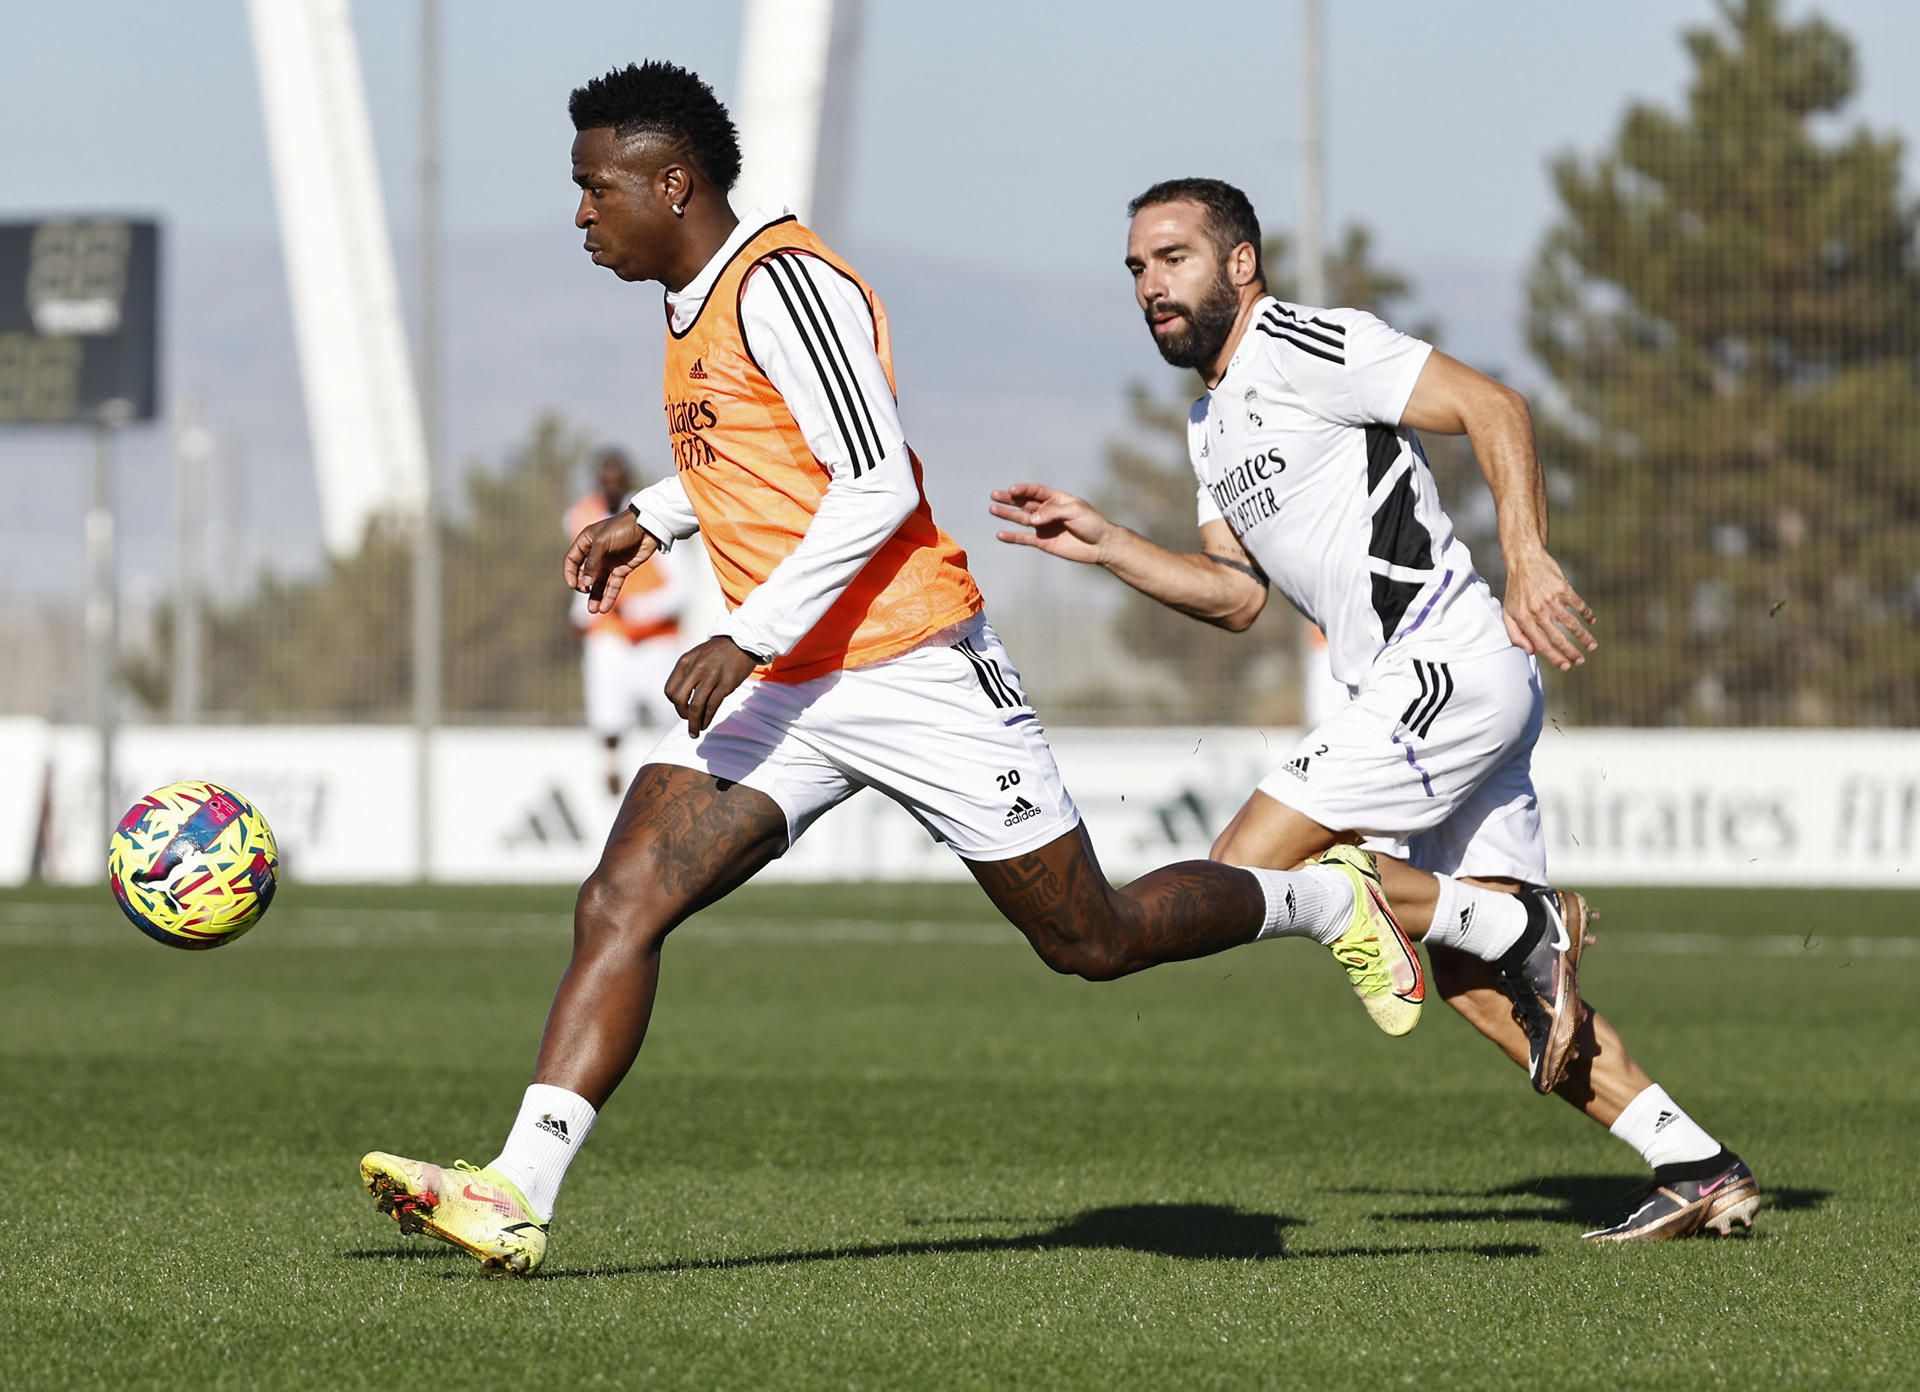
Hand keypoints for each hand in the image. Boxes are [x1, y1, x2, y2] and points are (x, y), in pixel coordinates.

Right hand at [565, 511, 660, 613]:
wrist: (648, 527)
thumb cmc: (622, 528)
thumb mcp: (602, 542)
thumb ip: (592, 563)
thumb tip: (585, 583)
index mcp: (586, 542)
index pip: (572, 560)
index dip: (570, 573)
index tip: (573, 585)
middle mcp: (596, 553)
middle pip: (584, 574)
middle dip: (583, 586)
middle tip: (585, 592)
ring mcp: (609, 562)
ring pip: (599, 583)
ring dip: (595, 597)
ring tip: (593, 610)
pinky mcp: (622, 569)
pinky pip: (613, 585)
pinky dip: (609, 596)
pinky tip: (604, 608)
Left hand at [665, 636, 759, 736]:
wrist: (742, 641)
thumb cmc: (719, 652)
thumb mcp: (697, 657)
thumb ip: (687, 673)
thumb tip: (681, 698)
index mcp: (685, 662)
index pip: (670, 690)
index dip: (674, 704)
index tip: (682, 708)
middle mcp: (696, 669)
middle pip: (679, 700)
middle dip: (682, 714)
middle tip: (689, 720)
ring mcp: (711, 676)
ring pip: (695, 706)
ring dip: (694, 723)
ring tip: (695, 731)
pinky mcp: (726, 683)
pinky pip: (712, 706)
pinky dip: (707, 718)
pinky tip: (706, 723)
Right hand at [989, 482, 1112, 564]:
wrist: (1101, 545)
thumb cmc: (1091, 523)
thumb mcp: (1075, 512)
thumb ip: (1052, 513)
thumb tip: (1032, 519)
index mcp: (1056, 499)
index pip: (1035, 491)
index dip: (1023, 490)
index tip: (1012, 490)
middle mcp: (1047, 511)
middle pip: (1024, 503)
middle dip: (1010, 499)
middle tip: (994, 495)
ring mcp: (1044, 526)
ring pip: (1021, 519)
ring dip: (1007, 514)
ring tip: (992, 509)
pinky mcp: (1043, 542)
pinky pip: (1024, 538)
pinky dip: (1012, 536)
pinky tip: (1000, 534)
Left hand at [1502, 550, 1596, 670]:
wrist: (1524, 560)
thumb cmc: (1516, 589)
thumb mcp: (1508, 612)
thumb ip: (1515, 634)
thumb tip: (1530, 652)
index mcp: (1524, 619)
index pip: (1541, 644)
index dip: (1555, 657)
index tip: (1566, 666)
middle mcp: (1538, 611)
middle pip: (1558, 637)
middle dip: (1571, 652)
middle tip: (1580, 661)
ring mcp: (1551, 599)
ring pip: (1571, 623)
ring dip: (1583, 636)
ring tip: (1591, 646)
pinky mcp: (1563, 588)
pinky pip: (1578, 605)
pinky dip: (1586, 614)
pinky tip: (1592, 621)